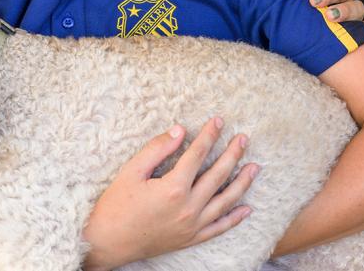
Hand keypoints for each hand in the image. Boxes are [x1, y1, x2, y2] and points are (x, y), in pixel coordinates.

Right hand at [82, 118, 258, 270]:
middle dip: (232, 154)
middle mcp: (188, 208)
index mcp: (173, 188)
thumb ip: (157, 149)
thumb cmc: (116, 205)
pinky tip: (247, 208)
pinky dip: (235, 218)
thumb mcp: (131, 171)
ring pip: (225, 201)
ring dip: (242, 182)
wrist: (108, 243)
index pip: (198, 155)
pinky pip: (219, 228)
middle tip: (244, 138)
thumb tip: (179, 131)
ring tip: (254, 167)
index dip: (209, 135)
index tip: (218, 121)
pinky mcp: (191, 239)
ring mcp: (192, 226)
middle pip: (218, 175)